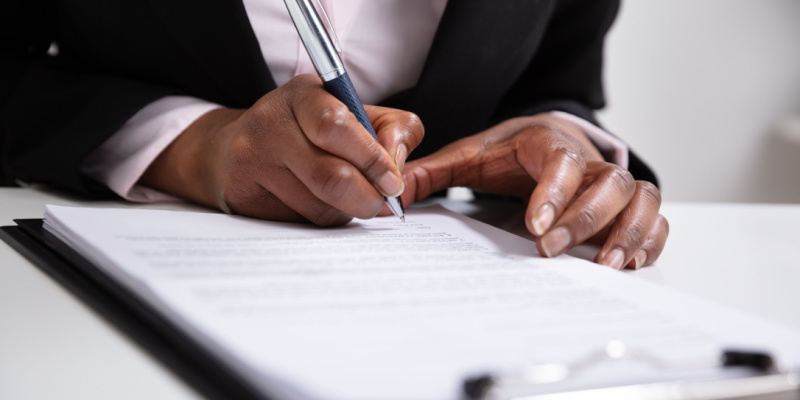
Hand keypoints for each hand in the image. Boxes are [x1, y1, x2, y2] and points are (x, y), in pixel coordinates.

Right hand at [140, 74, 423, 225]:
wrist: (231, 148)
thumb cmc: (309, 131)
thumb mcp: (356, 113)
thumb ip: (394, 130)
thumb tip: (398, 169)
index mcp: (304, 94)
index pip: (336, 127)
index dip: (372, 160)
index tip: (393, 182)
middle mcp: (270, 122)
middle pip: (330, 177)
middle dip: (367, 197)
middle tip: (381, 203)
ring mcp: (250, 158)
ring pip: (318, 206)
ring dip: (345, 211)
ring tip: (346, 197)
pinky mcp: (241, 193)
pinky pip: (297, 221)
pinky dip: (319, 219)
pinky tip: (316, 202)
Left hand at [401, 113, 667, 269]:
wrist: (544, 135)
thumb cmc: (508, 151)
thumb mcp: (468, 156)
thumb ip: (431, 173)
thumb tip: (392, 193)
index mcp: (548, 143)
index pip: (561, 161)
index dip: (554, 192)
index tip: (535, 226)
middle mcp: (588, 161)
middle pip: (609, 182)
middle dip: (586, 219)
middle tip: (552, 251)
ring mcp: (613, 181)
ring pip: (642, 198)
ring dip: (630, 231)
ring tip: (608, 265)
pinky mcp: (628, 204)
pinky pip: (655, 218)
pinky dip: (650, 240)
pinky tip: (627, 264)